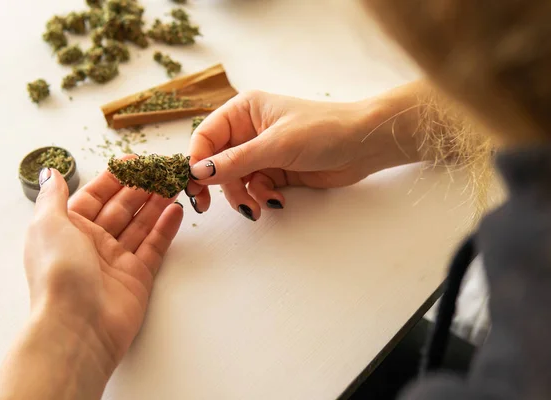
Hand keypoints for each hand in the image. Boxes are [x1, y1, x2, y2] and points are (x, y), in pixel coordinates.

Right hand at [186, 85, 422, 220]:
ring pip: (235, 180)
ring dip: (243, 195)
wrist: (364, 146)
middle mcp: (248, 130)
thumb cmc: (323, 131)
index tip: (194, 187)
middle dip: (221, 185)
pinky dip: (261, 197)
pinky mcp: (276, 171)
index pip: (206, 137)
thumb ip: (236, 161)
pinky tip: (277, 200)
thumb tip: (198, 173)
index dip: (196, 162)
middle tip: (213, 208)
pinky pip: (255, 188)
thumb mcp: (276, 145)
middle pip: (217, 163)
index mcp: (243, 111)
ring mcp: (262, 152)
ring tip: (259, 206)